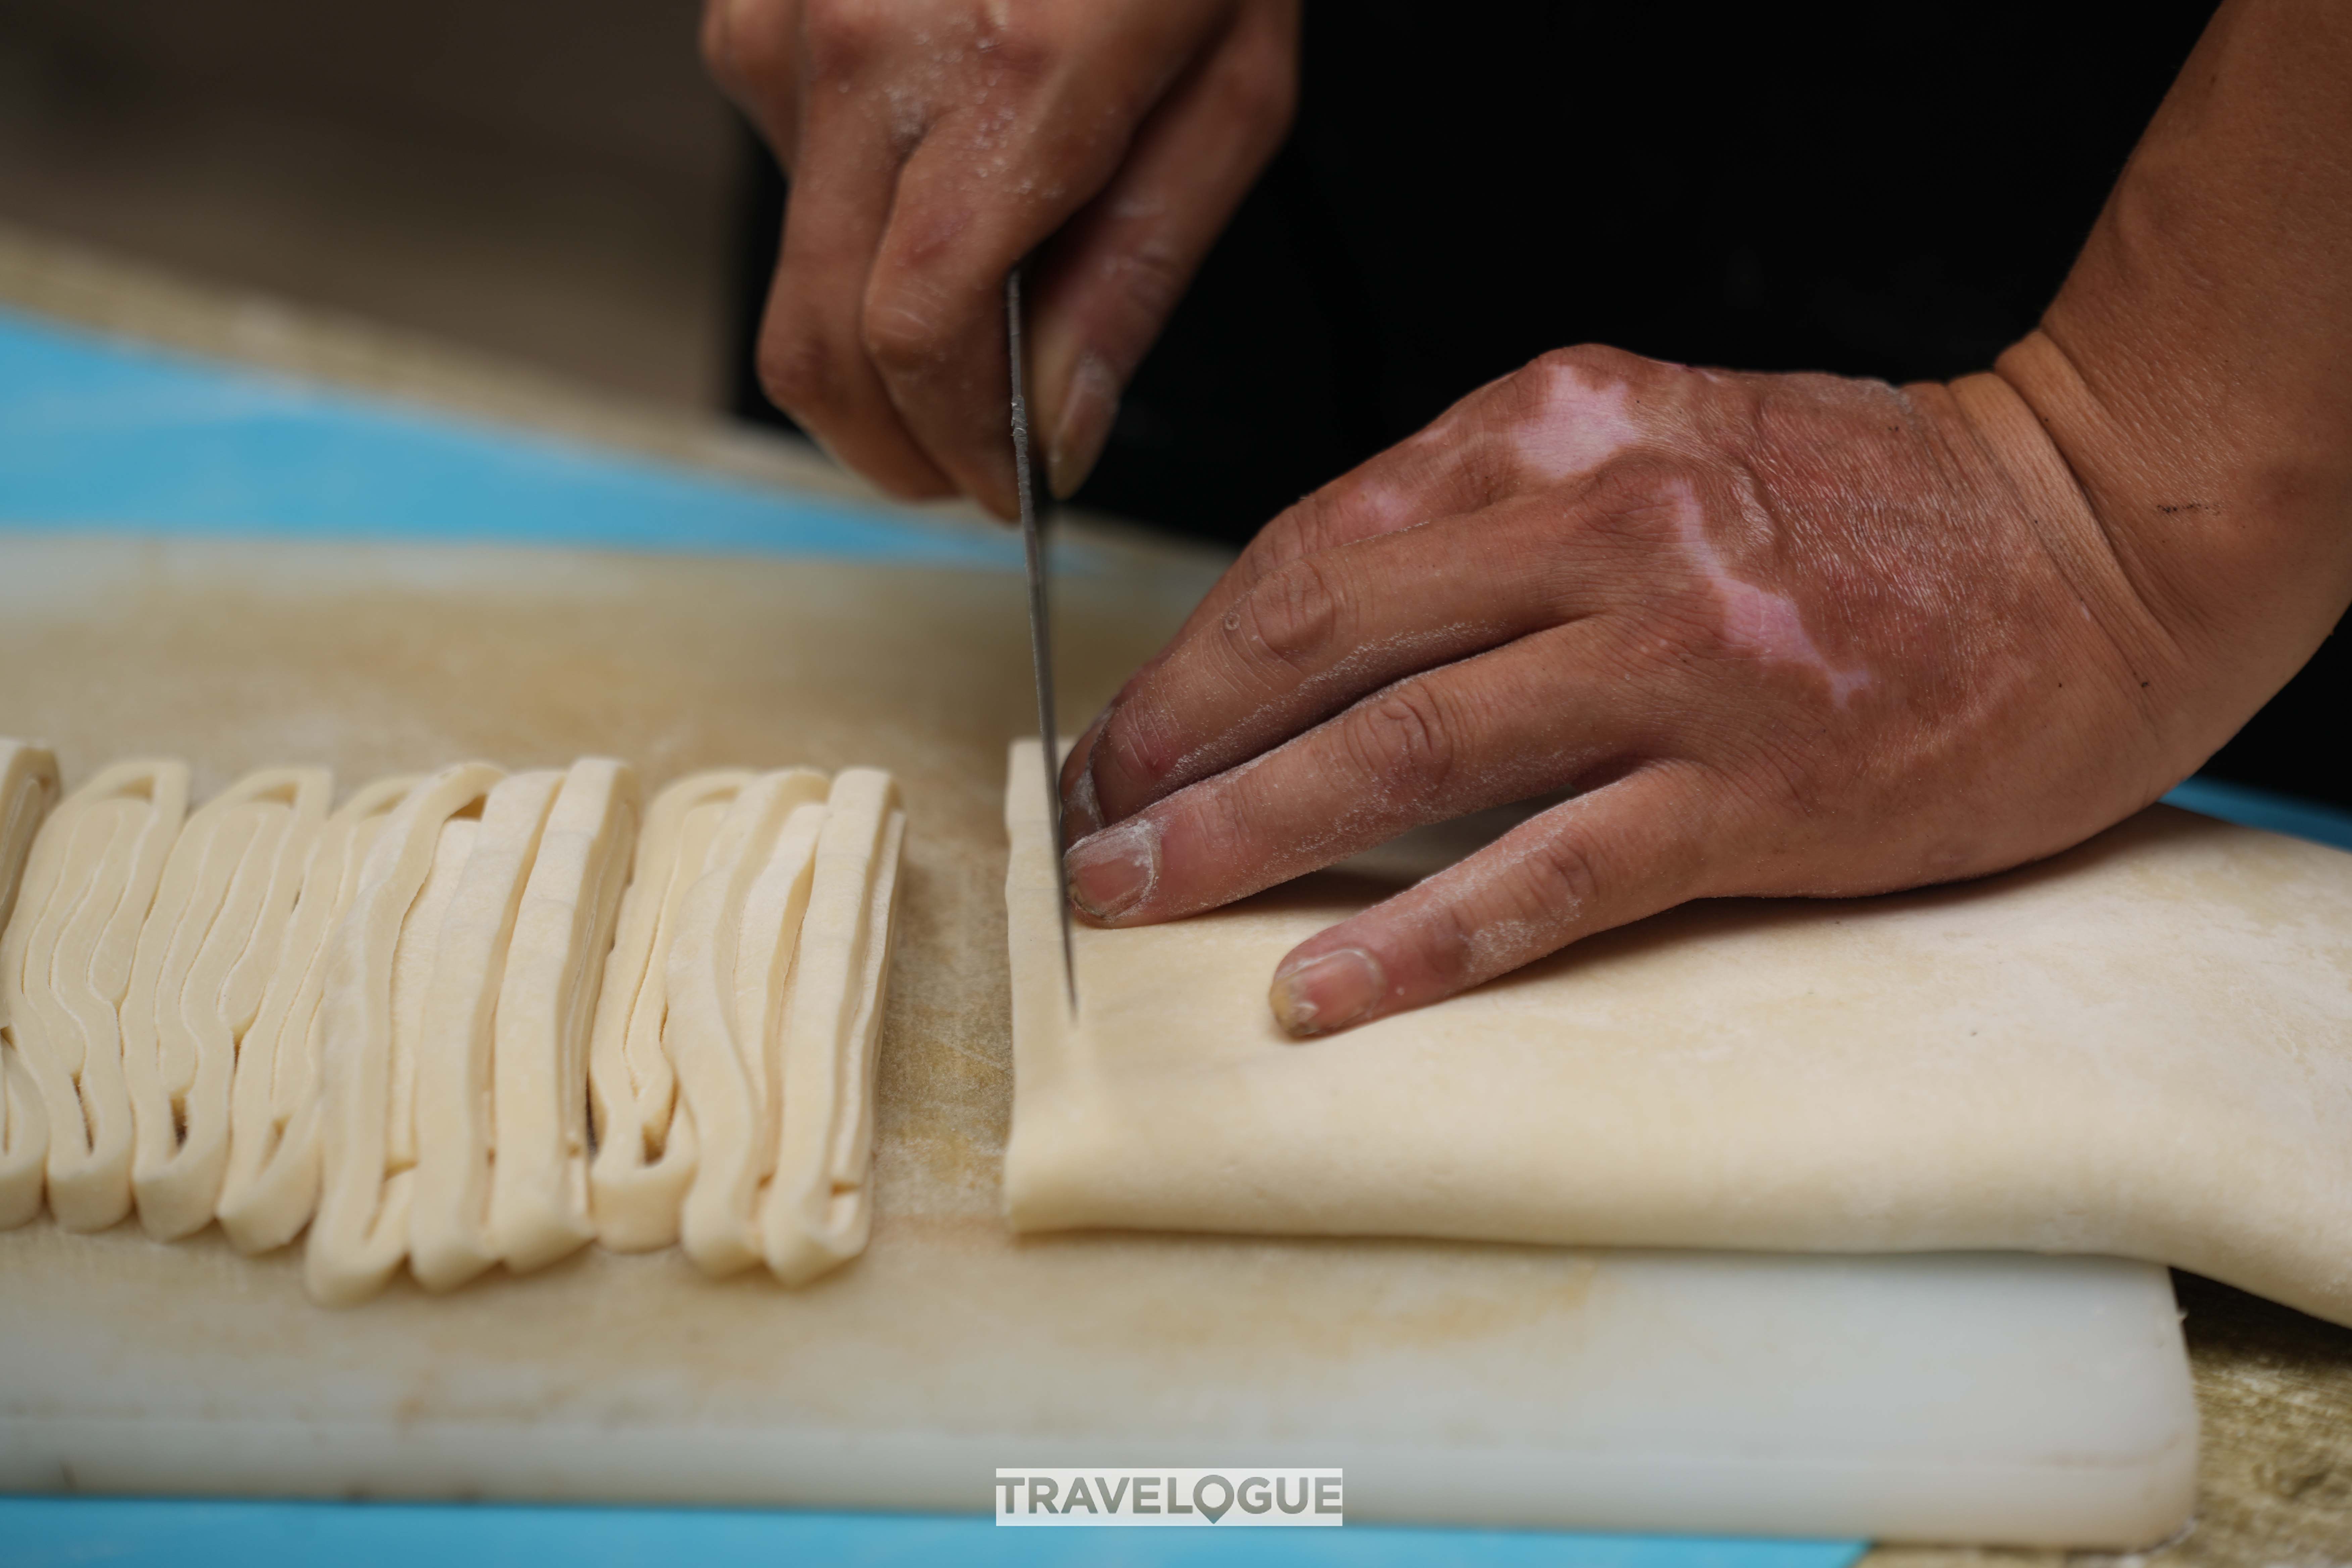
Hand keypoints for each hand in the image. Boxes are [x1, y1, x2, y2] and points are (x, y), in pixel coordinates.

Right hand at [702, 0, 1298, 515]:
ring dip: (874, 336)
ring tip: (981, 301)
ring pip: (794, 274)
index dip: (953, 451)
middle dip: (892, 444)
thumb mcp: (1230, 91)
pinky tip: (935, 178)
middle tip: (969, 466)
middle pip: (817, 343)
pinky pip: (783, 176)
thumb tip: (1060, 432)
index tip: (1004, 495)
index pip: (919, 341)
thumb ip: (1136, 275)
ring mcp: (786, 27)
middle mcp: (865, 53)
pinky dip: (852, 228)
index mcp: (1013, 81)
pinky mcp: (750, 12)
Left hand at [1055, 342, 2301, 1034]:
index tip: (1120, 732)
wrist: (2090, 532)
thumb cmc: (1859, 498)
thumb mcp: (1653, 439)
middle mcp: (1597, 528)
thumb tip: (1324, 627)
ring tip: (1137, 899)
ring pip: (1403, 752)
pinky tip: (1321, 989)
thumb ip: (1495, 515)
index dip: (1193, 653)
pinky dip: (1419, 936)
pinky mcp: (1750, 788)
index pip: (1316, 546)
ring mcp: (1674, 662)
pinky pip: (1546, 872)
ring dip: (1246, 833)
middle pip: (1322, 637)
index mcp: (1556, 428)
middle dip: (1175, 742)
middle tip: (1085, 826)